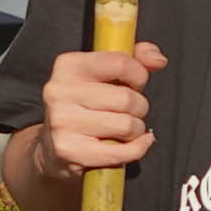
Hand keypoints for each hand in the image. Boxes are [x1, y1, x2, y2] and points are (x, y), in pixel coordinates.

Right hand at [28, 40, 168, 176]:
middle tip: (128, 111)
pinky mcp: (69, 151)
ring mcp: (62, 122)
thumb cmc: (86, 106)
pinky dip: (138, 148)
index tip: (136, 83)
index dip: (139, 75)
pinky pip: (123, 151)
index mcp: (68, 66)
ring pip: (127, 125)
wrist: (53, 146)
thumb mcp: (104, 75)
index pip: (119, 62)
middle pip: (126, 98)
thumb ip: (134, 59)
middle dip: (139, 107)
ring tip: (123, 129)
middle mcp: (59, 91)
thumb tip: (157, 59)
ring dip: (136, 130)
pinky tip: (133, 144)